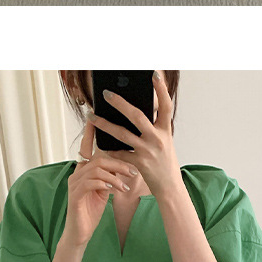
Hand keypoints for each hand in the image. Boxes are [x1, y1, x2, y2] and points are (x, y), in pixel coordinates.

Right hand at [62, 122, 137, 248]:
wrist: (80, 232)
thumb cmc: (92, 210)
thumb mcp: (104, 189)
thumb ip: (110, 175)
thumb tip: (127, 163)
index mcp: (83, 170)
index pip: (88, 147)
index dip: (91, 133)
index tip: (98, 119)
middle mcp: (77, 174)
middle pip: (97, 157)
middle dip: (117, 162)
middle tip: (133, 170)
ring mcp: (74, 184)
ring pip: (96, 168)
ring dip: (115, 174)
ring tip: (127, 183)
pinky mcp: (75, 195)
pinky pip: (92, 182)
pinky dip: (106, 183)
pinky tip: (115, 189)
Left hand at [87, 73, 182, 202]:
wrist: (170, 187)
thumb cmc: (165, 161)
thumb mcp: (164, 140)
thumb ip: (153, 126)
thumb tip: (133, 110)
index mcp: (165, 130)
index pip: (166, 105)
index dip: (161, 89)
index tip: (154, 73)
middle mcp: (158, 138)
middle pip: (137, 116)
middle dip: (120, 103)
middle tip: (106, 93)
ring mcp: (148, 151)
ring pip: (122, 134)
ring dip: (104, 124)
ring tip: (91, 116)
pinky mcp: (138, 163)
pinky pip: (118, 153)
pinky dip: (108, 148)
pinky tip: (99, 143)